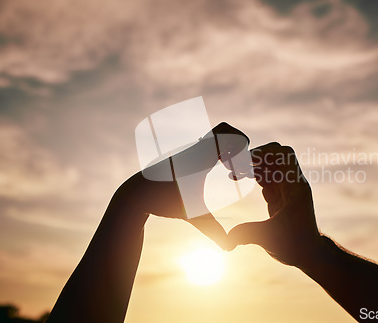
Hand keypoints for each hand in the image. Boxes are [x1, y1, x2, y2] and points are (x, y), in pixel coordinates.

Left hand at [114, 122, 248, 250]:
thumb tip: (229, 249)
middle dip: (237, 143)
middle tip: (237, 165)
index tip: (239, 168)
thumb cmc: (164, 203)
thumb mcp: (191, 216)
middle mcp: (194, 148)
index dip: (242, 146)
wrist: (135, 194)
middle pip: (224, 128)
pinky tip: (213, 173)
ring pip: (213, 135)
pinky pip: (204, 144)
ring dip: (226, 148)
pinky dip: (215, 153)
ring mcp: (188, 148)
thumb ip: (212, 231)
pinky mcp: (183, 153)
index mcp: (200, 157)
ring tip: (228, 170)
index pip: (227, 136)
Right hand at [228, 143, 322, 265]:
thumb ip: (246, 234)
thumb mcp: (269, 238)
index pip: (284, 155)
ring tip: (235, 173)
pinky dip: (254, 175)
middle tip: (237, 165)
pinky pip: (268, 178)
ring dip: (253, 166)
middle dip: (256, 156)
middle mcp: (293, 184)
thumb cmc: (296, 246)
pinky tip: (240, 179)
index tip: (246, 160)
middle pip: (276, 156)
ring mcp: (287, 190)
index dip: (264, 152)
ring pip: (271, 166)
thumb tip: (226, 240)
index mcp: (295, 187)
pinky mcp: (281, 198)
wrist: (311, 255)